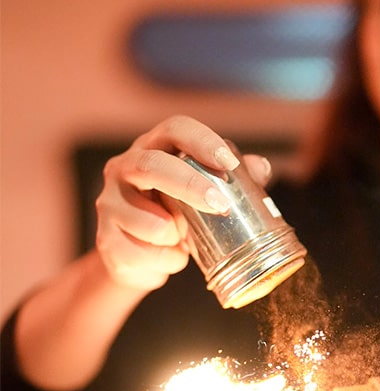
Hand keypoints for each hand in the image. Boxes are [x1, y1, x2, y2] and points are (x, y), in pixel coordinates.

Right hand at [95, 115, 271, 291]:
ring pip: (146, 220)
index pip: (174, 129)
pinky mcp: (106, 240)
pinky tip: (171, 258)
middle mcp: (123, 169)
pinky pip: (141, 253)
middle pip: (151, 165)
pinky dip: (166, 260)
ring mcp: (109, 204)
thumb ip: (233, 181)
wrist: (138, 260)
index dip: (202, 141)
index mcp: (152, 149)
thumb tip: (262, 168)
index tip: (229, 164)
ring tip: (185, 240)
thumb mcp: (203, 196)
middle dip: (189, 185)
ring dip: (174, 235)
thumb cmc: (175, 217)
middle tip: (220, 205)